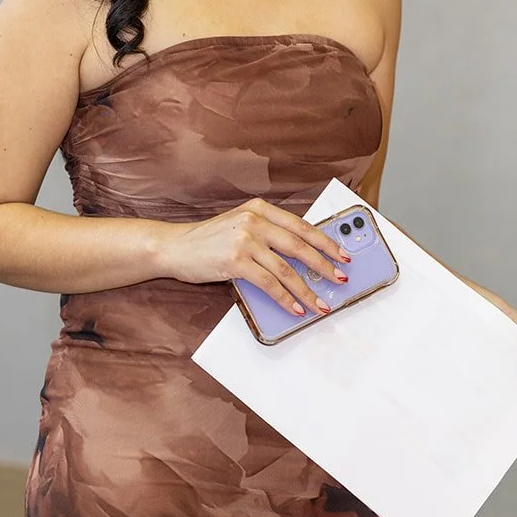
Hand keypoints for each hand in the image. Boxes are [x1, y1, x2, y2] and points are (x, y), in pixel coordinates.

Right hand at [160, 197, 351, 316]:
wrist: (174, 247)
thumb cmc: (207, 240)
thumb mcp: (239, 226)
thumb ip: (266, 234)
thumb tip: (301, 258)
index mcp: (259, 209)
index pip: (301, 226)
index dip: (325, 242)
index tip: (341, 255)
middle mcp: (254, 221)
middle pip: (300, 246)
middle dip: (324, 266)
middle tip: (339, 280)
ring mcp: (245, 240)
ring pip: (286, 269)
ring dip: (307, 290)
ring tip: (320, 303)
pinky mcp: (236, 261)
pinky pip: (269, 284)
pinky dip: (285, 299)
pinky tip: (295, 308)